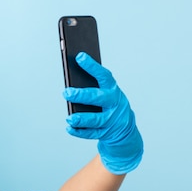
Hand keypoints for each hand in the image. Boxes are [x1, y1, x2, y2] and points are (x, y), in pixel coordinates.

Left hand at [63, 52, 142, 173]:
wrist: (124, 129)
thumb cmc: (108, 106)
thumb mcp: (105, 94)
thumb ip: (92, 87)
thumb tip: (71, 76)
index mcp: (113, 90)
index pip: (104, 76)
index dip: (92, 66)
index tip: (79, 57)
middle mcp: (114, 104)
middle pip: (99, 98)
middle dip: (82, 95)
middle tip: (66, 92)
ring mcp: (111, 120)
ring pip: (96, 119)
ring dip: (82, 118)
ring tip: (69, 118)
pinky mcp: (105, 133)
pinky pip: (91, 133)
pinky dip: (80, 131)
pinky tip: (69, 128)